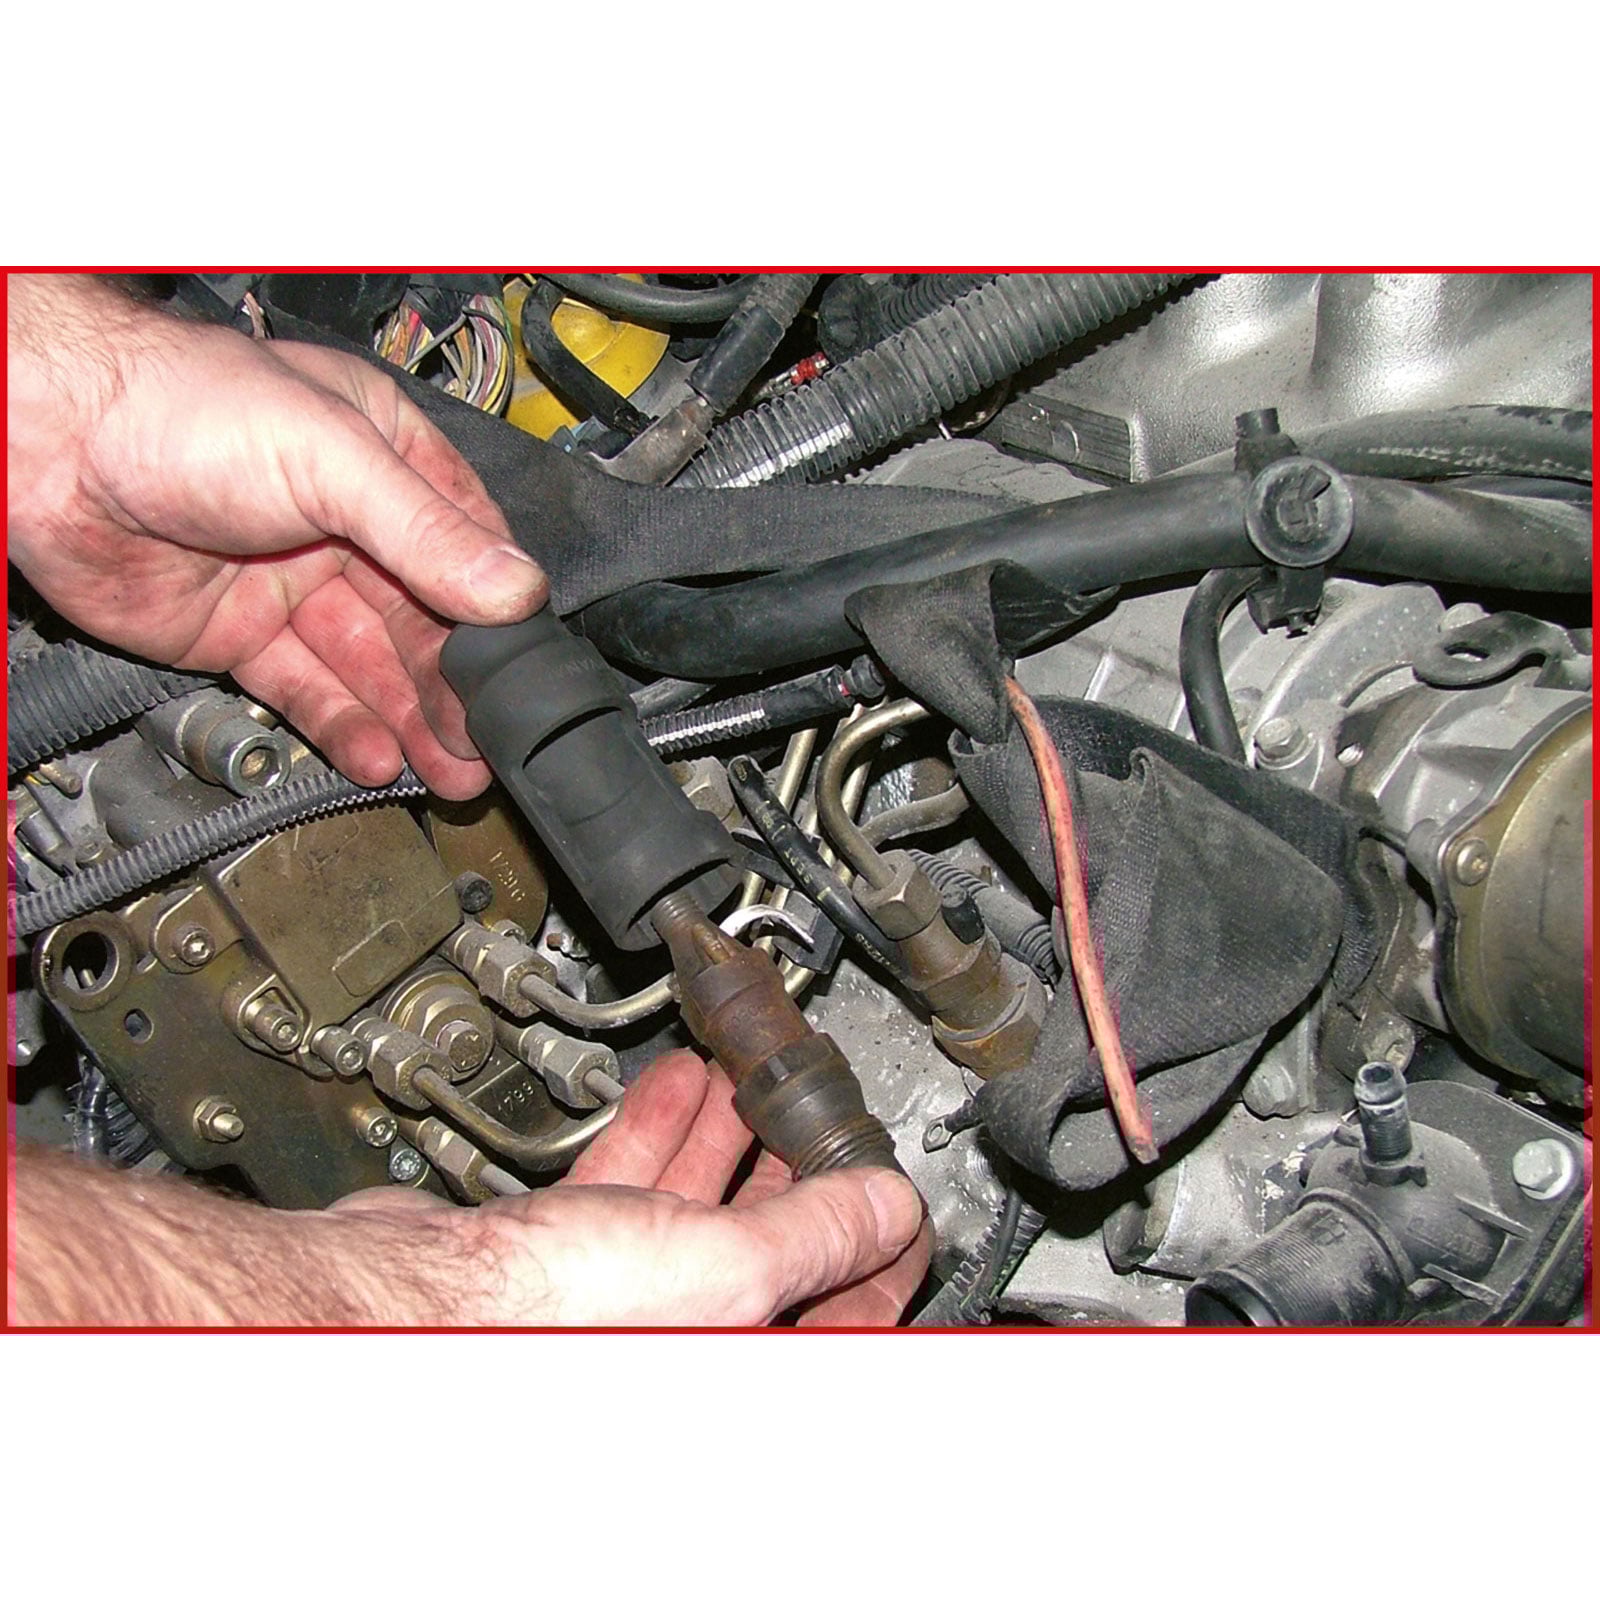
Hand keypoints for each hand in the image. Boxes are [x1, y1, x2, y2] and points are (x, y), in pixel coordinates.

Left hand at [6, 274, 545, 798]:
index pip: (465, 545)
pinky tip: (379, 756)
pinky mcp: (238, 633)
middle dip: (457, 686)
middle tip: (489, 744)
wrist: (48, 443)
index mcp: (382, 456)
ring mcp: (290, 579)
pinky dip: (342, 724)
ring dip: (411, 718)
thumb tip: (514, 590)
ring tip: (452, 769)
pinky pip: (304, 687)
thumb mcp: (331, 458)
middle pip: (421, 619)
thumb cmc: (179, 407)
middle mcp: (344, 521)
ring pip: (368, 663)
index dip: (497, 610)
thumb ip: (426, 531)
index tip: (523, 670)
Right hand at [461, 1051, 930, 1324]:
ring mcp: (626, 1294)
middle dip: (797, 1163)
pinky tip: (679, 1083)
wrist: (406, 1299)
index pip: (843, 1307)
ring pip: (698, 1202)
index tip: (889, 1183)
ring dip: (729, 1130)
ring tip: (754, 1077)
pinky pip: (635, 1184)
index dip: (878, 1239)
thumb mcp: (723, 1267)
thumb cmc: (545, 1319)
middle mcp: (685, 1333)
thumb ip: (817, 1230)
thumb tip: (888, 1207)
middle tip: (819, 1107)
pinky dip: (661, 1128)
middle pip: (771, 1244)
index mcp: (735, 1353)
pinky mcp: (570, 1251)